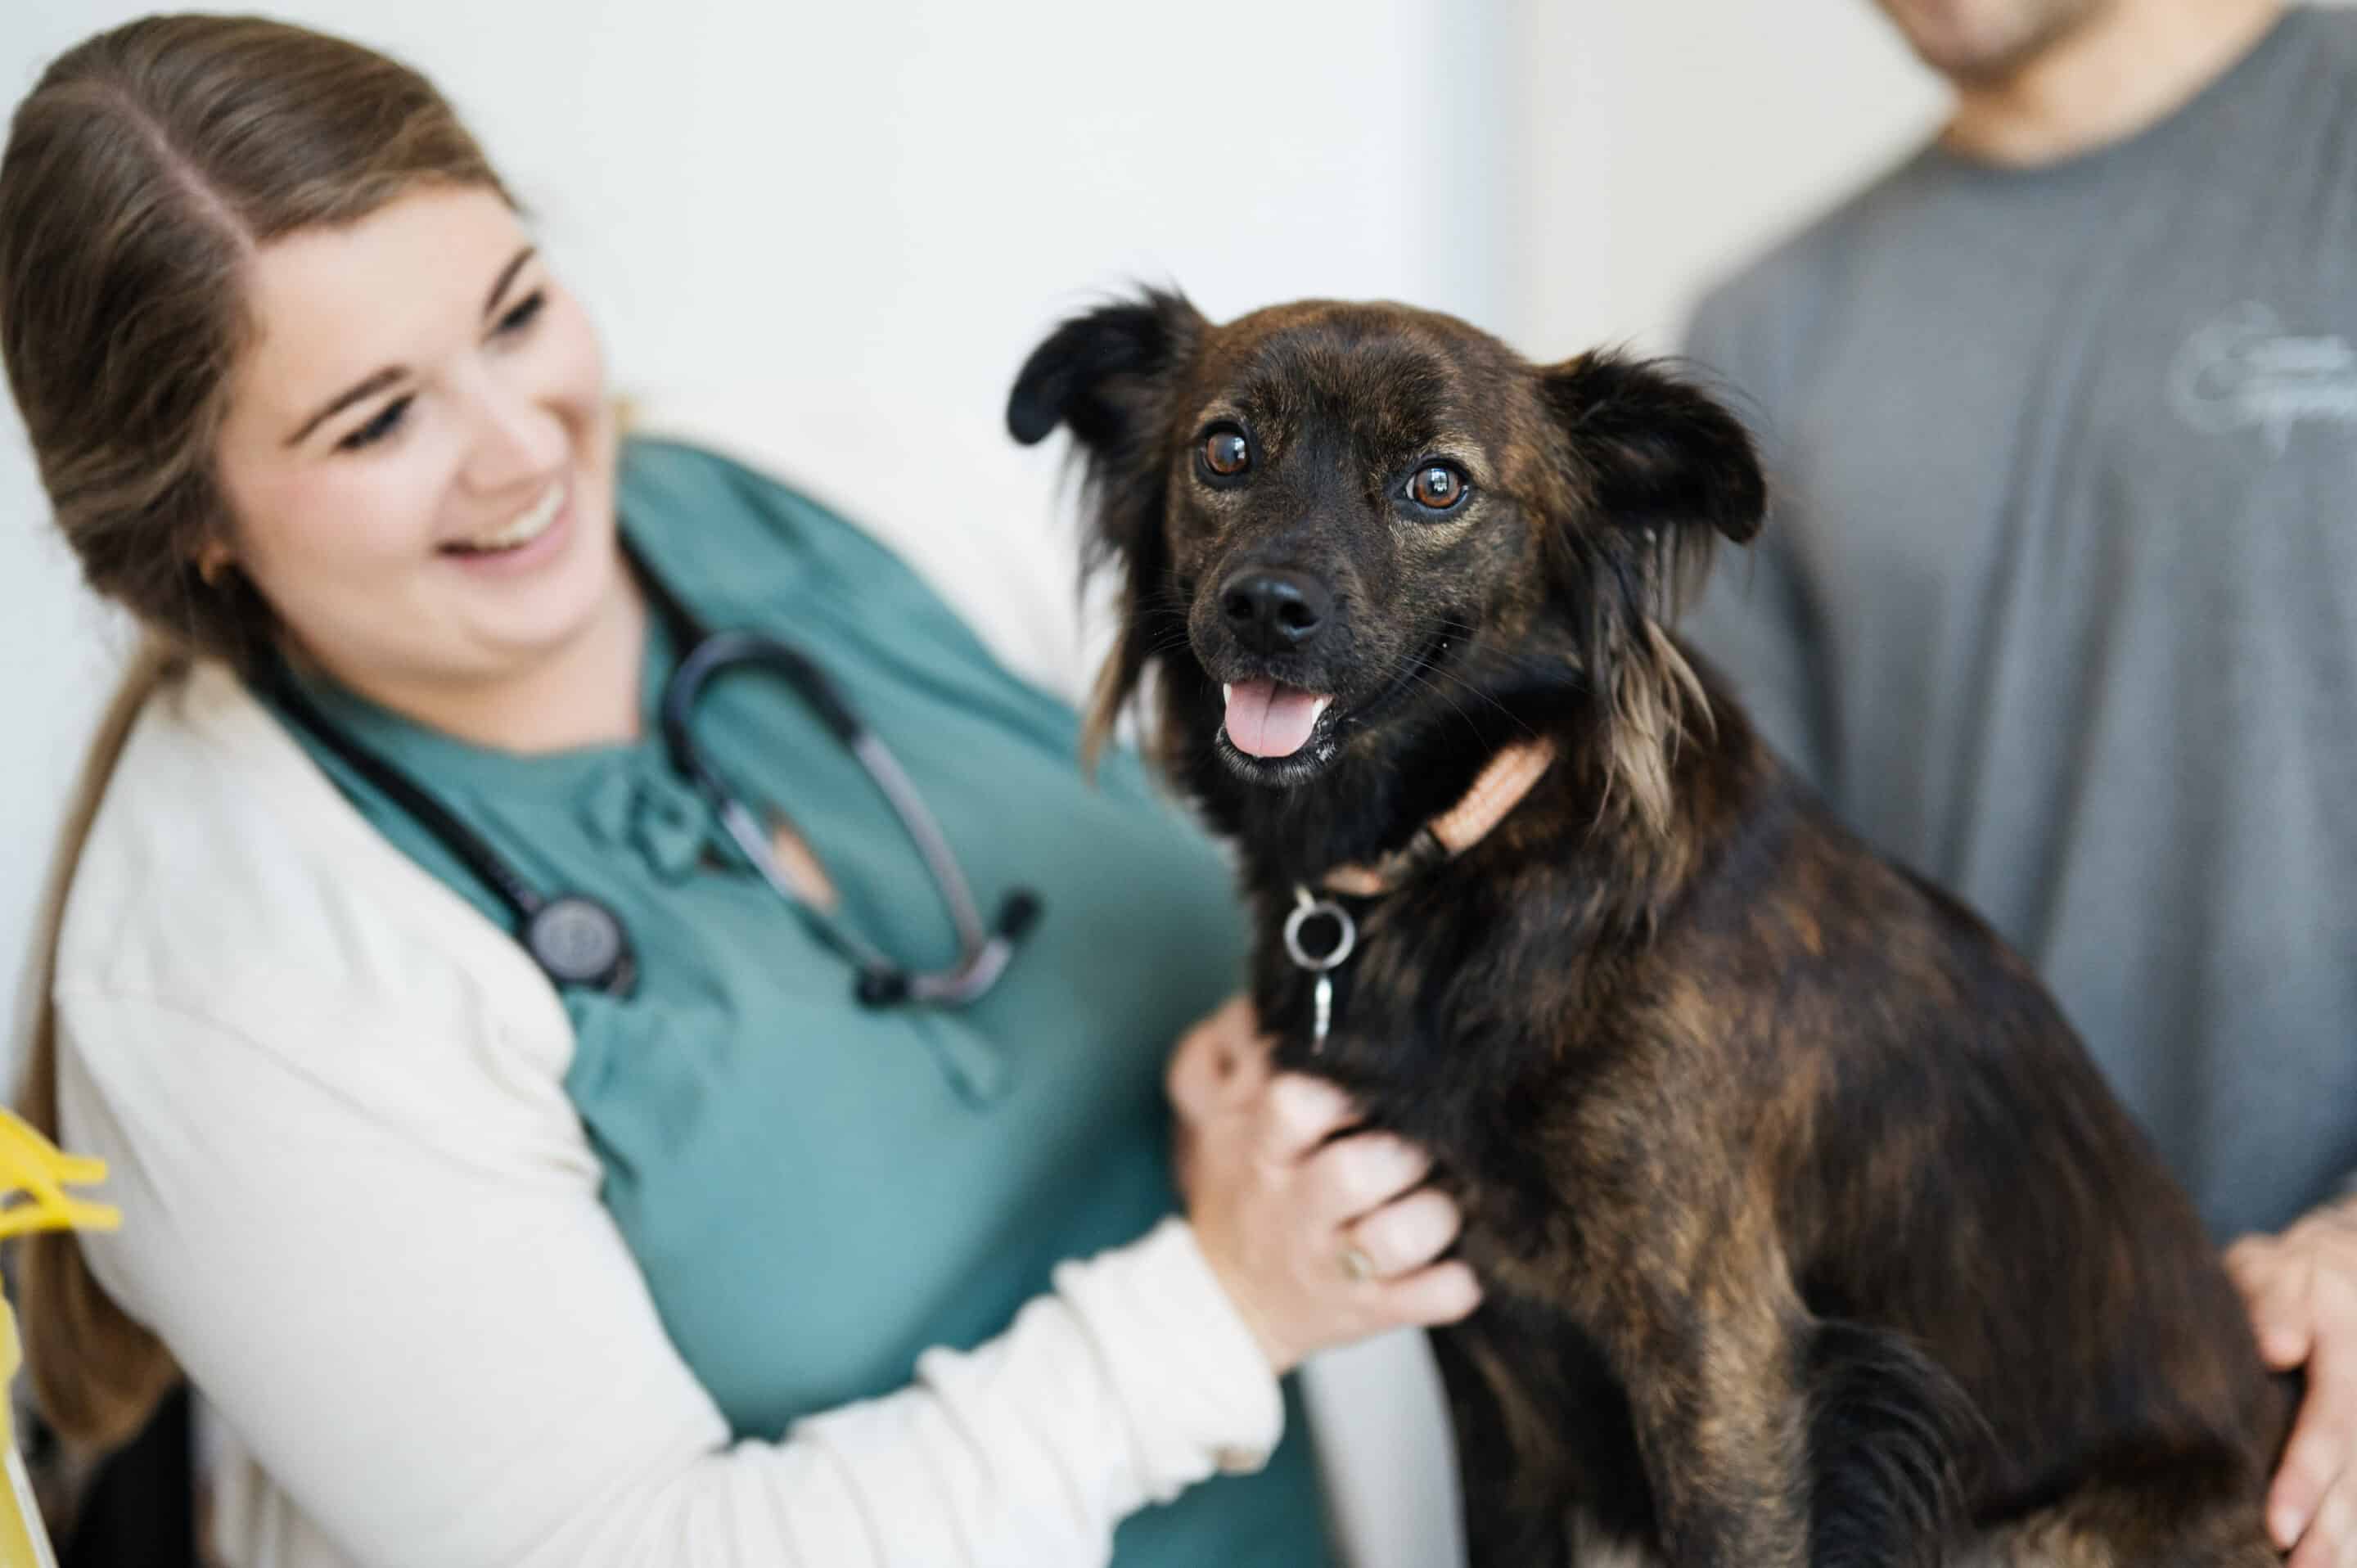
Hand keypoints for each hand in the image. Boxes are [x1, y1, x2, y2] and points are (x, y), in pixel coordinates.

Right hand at [1166, 995, 1481, 1374]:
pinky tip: (1466, 1262)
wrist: (1227, 1298)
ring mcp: (1332, 1262)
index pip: (1296, 1102)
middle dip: (1405, 1152)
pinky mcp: (1367, 1311)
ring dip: (1439, 1216)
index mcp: (1263, 1147)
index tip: (1378, 1076)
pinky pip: (1430, 1299)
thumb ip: (1262, 1050)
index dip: (1344, 1086)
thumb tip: (1313, 976)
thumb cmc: (1251, 1183)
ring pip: (1401, 1236)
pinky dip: (1457, 1282)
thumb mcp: (1232, 1115)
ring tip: (1448, 1201)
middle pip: (1356, 1171)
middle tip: (1429, 1140)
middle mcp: (1296, 1204)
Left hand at [2226, 1196, 2356, 1567]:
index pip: (2330, 1424)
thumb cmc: (2283, 1276)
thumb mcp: (2272, 1269)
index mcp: (2347, 1349)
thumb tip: (2275, 1347)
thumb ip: (2272, 1302)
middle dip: (2331, 1530)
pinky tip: (2341, 1560)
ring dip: (2349, 1541)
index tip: (2278, 1525)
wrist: (2335, 1271)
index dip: (2305, 1477)